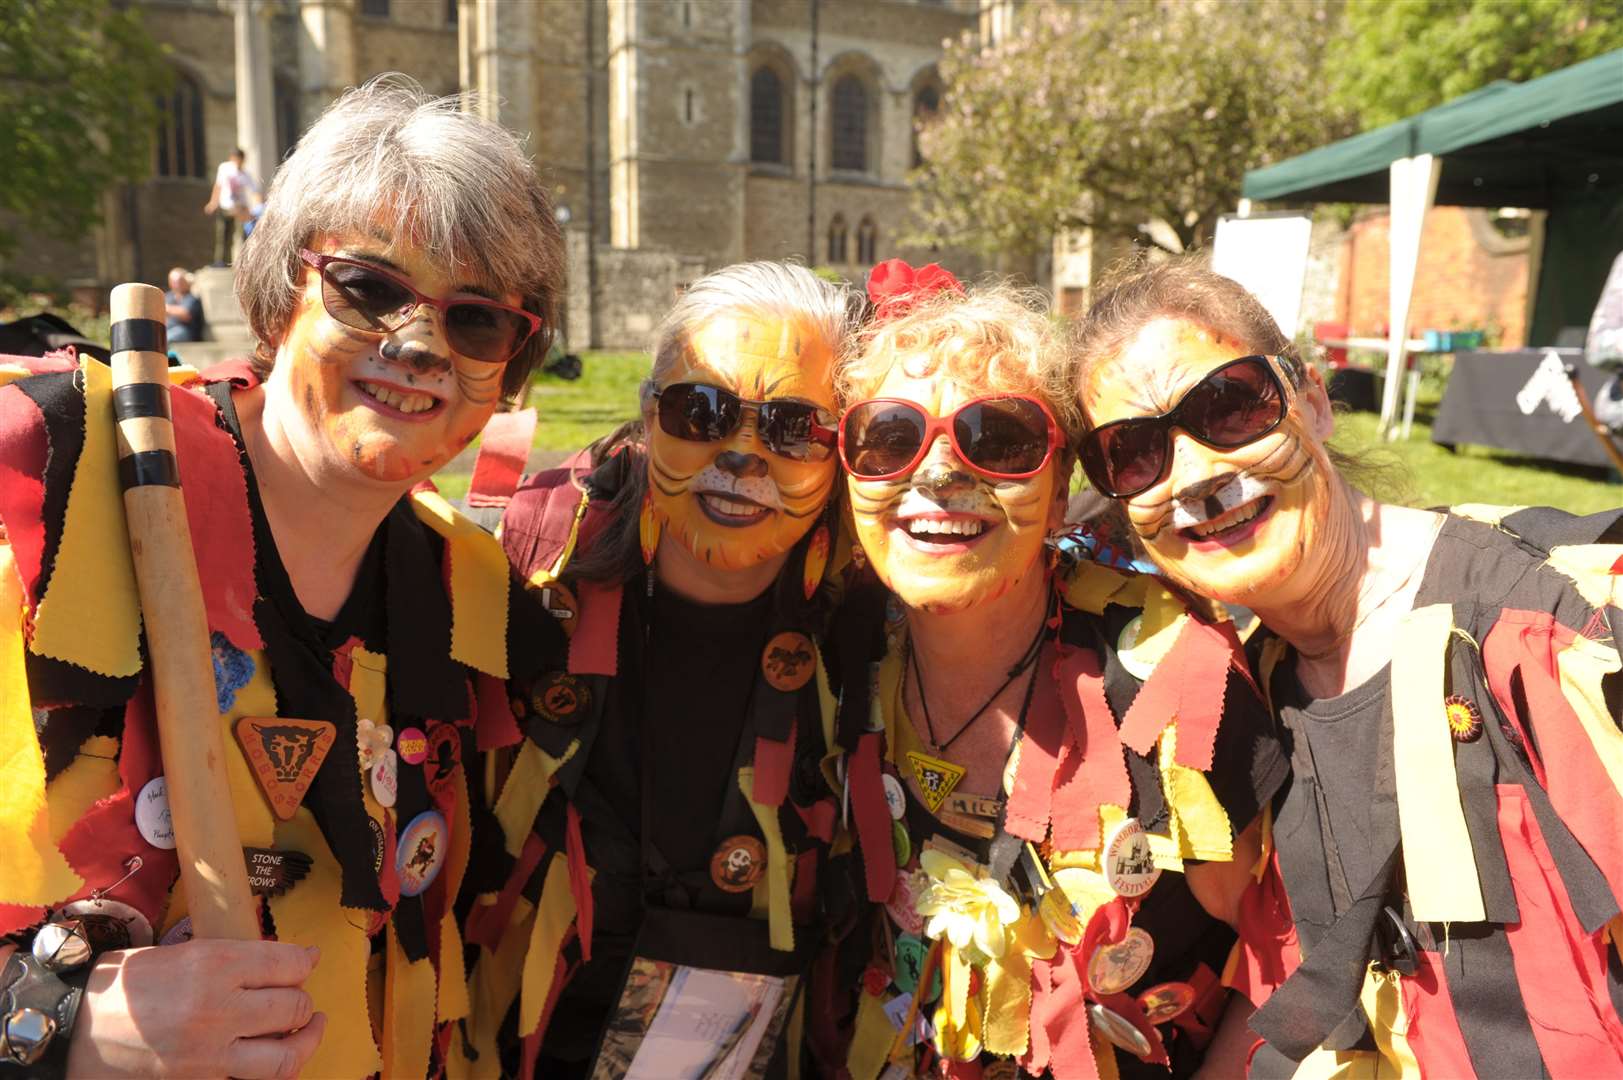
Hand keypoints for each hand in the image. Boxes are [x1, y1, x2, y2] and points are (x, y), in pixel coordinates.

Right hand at [65, 939, 325, 1078]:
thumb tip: (291, 959)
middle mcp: (218, 1008)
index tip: (307, 962)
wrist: (71, 1029)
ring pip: (287, 1056)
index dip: (305, 962)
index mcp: (214, 964)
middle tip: (298, 997)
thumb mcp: (180, 952)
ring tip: (309, 1029)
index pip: (289, 964)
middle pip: (294, 1007)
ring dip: (305, 1041)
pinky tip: (273, 1056)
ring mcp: (210, 1053)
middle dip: (303, 1002)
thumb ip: (234, 957)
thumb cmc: (123, 986)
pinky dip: (272, 1069)